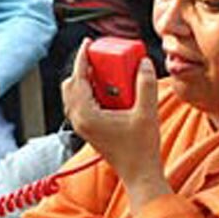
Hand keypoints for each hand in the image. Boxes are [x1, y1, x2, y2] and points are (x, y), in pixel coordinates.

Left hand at [61, 39, 170, 209]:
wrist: (139, 174)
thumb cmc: (141, 150)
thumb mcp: (147, 112)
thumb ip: (145, 84)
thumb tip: (144, 63)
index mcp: (87, 115)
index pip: (78, 78)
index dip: (82, 57)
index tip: (89, 43)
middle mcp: (80, 120)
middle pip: (71, 84)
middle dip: (85, 68)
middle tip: (103, 59)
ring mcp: (83, 126)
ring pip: (75, 95)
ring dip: (88, 81)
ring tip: (109, 75)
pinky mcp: (89, 130)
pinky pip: (83, 104)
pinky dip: (92, 93)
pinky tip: (112, 92)